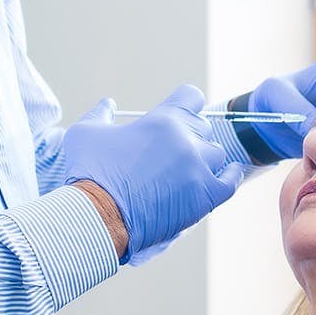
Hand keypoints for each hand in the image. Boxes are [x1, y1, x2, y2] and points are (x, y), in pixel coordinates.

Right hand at [63, 86, 245, 261]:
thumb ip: (101, 113)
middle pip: (202, 127)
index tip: (178, 113)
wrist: (97, 218)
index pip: (192, 96)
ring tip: (185, 169)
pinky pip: (230, 181)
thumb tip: (108, 103)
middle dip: (188, 134)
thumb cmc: (90, 173)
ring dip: (203, 157)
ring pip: (216, 153)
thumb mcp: (85, 133)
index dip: (185, 104)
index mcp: (164, 120)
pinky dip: (230, 176)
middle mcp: (187, 141)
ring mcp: (199, 170)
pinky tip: (228, 173)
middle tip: (169, 150)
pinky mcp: (205, 197)